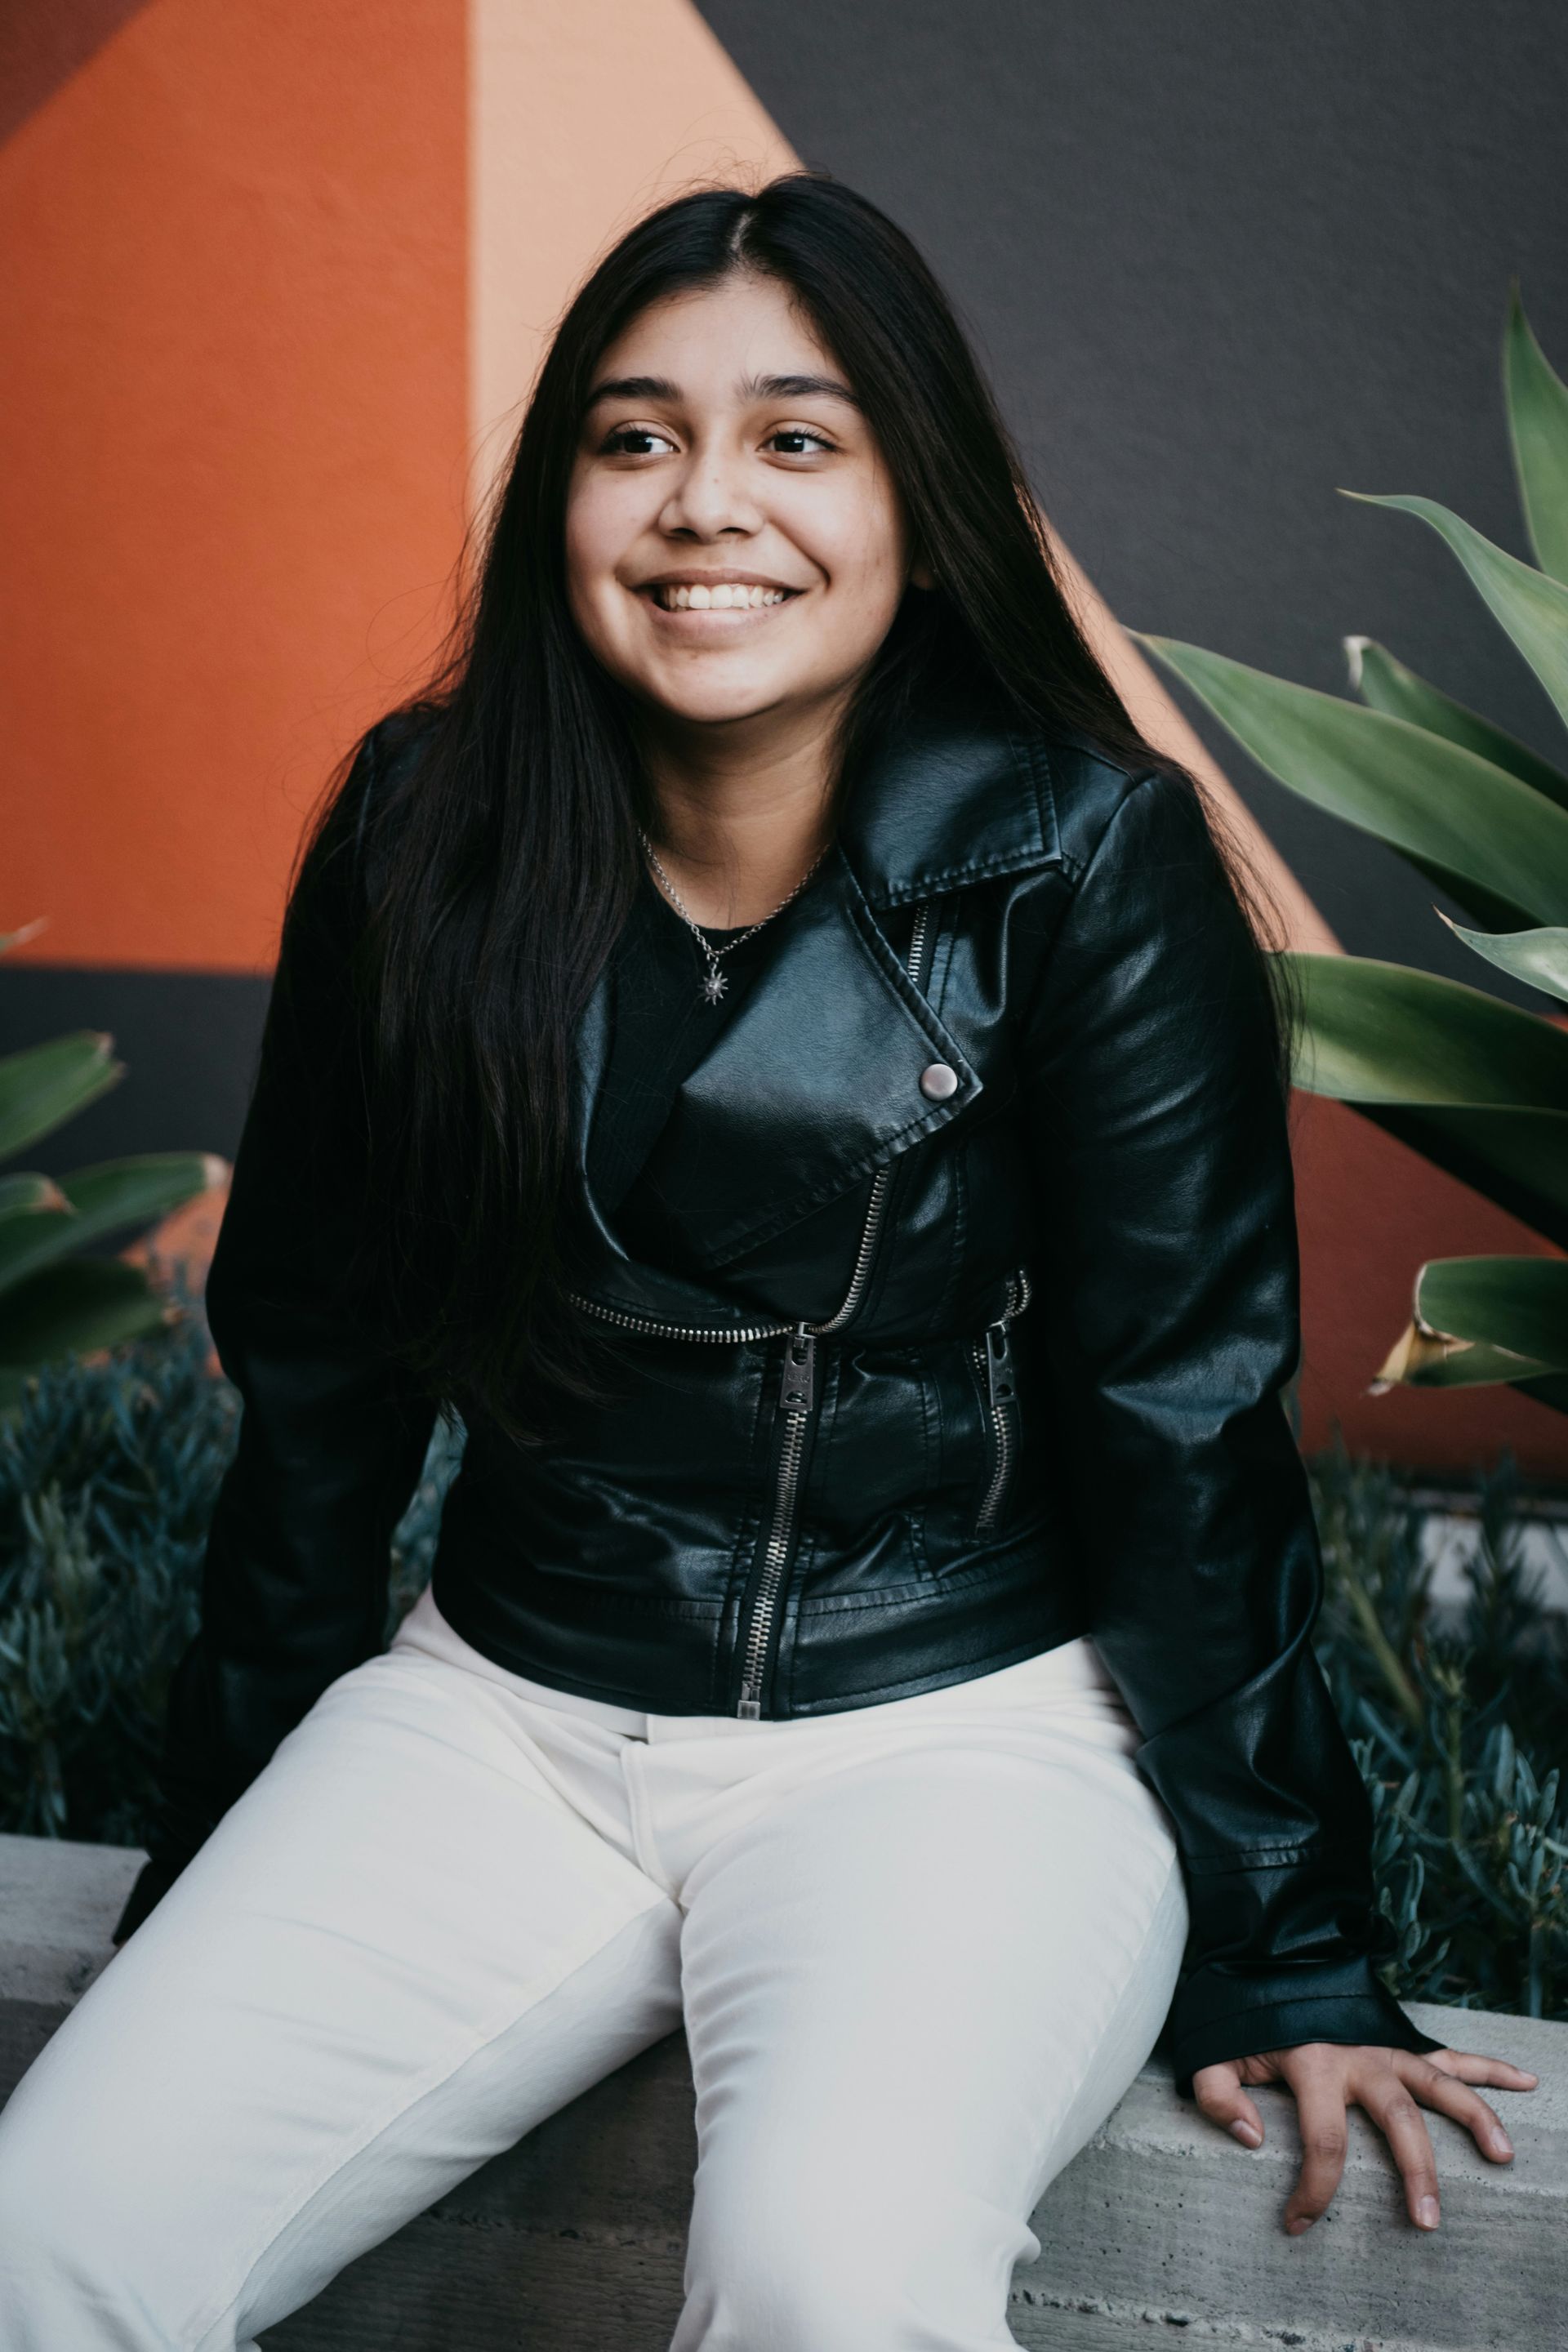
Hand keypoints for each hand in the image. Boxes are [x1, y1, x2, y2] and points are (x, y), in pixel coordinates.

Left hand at [1192, 2040, 1538, 2232]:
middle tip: (1427, 2221)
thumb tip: (1252, 2138)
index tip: (1298, 2225)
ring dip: (1475, 2118)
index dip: (1313, 2191)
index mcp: (1313, 2064)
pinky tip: (1525, 2083)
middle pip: (1399, 2121)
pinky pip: (1450, 2055)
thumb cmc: (1242, 2015)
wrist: (1265, 1958)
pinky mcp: (1399, 2041)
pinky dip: (1489, 2068)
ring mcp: (1385, 2048)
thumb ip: (1218, 2095)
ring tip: (1503, 2155)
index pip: (1323, 2141)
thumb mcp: (1214, 2052)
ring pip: (1439, 2085)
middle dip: (1417, 2174)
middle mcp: (1359, 2057)